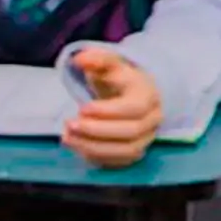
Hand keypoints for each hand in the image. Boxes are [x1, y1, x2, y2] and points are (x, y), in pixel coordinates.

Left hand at [62, 48, 162, 168]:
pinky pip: (119, 162)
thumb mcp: (108, 63)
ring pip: (126, 151)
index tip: (82, 108)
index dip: (107, 111)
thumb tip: (80, 58)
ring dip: (94, 147)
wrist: (130, 94)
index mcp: (148, 95)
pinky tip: (76, 146)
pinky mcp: (134, 152)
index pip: (134, 108)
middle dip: (97, 131)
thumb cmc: (117, 78)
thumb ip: (96, 59)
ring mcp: (146, 138)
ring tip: (67, 137)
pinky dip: (96, 157)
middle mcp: (153, 119)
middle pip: (131, 132)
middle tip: (69, 124)